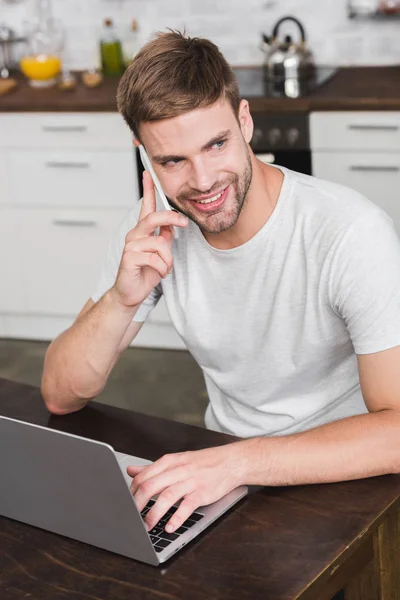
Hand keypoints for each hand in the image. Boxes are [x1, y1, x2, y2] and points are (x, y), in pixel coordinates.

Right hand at [112, 171, 187, 308]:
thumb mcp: (161, 253)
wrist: (131, 293)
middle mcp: (134, 235)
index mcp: (142, 232)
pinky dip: (162, 268)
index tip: (148, 173)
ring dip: (168, 259)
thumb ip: (165, 237)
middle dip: (171, 218)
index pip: (145, 206)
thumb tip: (173, 225)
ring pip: (159, 243)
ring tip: (164, 268)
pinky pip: (155, 258)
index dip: (147, 189)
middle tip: (184, 223)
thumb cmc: (145, 273)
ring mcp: (130, 246)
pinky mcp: (129, 258)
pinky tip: (158, 273)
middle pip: (153, 218)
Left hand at [126, 442, 246, 532]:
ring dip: (154, 514)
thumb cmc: (202, 463)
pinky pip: (186, 506)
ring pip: (166, 497)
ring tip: (146, 526)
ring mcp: (190, 481)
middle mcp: (177, 470)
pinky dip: (176, 518)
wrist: (230, 461)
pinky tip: (169, 526)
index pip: (143, 477)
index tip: (126, 505)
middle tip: (131, 518)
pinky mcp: (202, 493)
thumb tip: (131, 471)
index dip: (131, 493)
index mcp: (169, 462)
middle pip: (150, 486)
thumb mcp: (176, 461)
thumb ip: (152, 468)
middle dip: (137, 505)